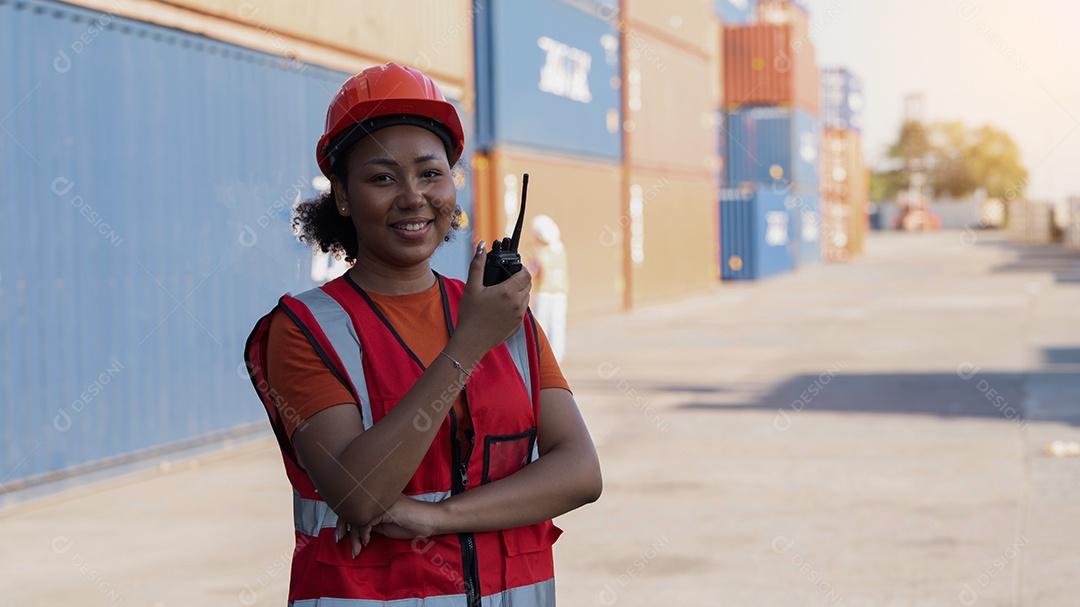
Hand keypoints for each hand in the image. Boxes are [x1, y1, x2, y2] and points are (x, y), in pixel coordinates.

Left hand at [335, 495, 444, 556]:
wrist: (430, 521)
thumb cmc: (410, 523)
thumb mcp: (384, 524)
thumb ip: (370, 522)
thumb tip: (353, 529)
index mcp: (376, 498)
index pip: (353, 504)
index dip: (343, 519)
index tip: (339, 535)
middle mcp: (376, 496)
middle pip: (351, 508)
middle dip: (342, 526)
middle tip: (339, 540)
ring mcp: (381, 501)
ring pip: (358, 517)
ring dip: (355, 537)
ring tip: (356, 550)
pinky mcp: (385, 508)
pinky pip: (366, 521)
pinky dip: (363, 534)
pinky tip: (367, 541)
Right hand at [450, 241, 532, 362]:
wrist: (471, 342)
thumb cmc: (469, 315)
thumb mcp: (471, 287)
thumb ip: (478, 264)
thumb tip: (481, 246)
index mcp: (508, 292)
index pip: (526, 274)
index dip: (520, 268)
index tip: (511, 269)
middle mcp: (518, 304)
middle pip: (528, 285)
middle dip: (519, 280)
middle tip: (504, 281)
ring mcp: (519, 316)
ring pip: (526, 298)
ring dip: (519, 293)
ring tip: (502, 294)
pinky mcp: (518, 326)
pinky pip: (522, 311)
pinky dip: (516, 306)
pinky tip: (501, 308)